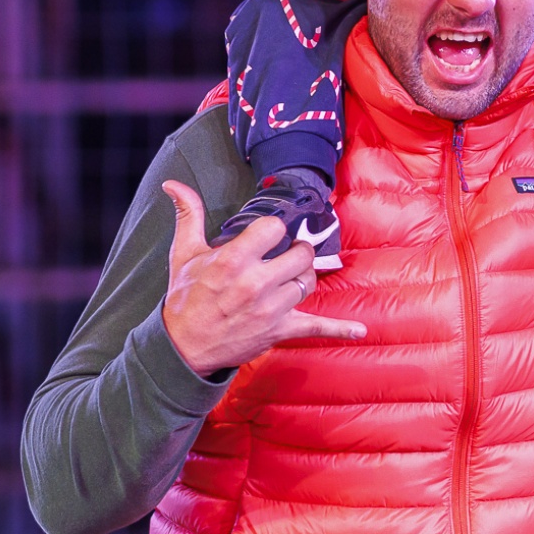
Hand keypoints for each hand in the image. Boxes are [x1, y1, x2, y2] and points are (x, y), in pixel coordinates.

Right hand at [157, 180, 365, 374]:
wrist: (182, 348)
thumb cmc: (185, 298)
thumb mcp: (183, 254)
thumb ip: (188, 215)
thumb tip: (175, 184)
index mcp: (233, 261)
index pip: (275, 228)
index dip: (275, 229)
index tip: (269, 234)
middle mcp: (255, 284)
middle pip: (301, 254)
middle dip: (297, 251)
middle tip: (287, 253)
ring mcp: (271, 309)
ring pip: (309, 281)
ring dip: (304, 276)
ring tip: (292, 275)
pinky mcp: (280, 330)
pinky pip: (317, 327)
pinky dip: (340, 329)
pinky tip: (359, 330)